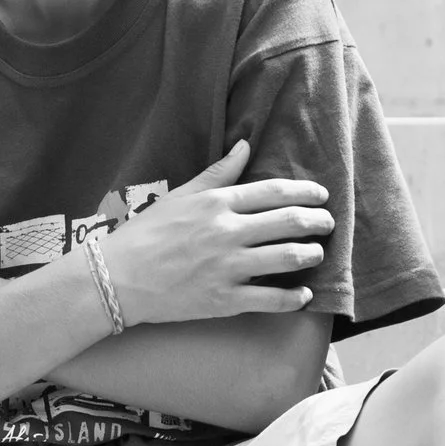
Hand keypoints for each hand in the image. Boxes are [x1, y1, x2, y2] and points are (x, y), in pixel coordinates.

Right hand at [95, 140, 332, 324]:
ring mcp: (227, 267)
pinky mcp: (224, 300)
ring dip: (310, 254)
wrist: (116, 278)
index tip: (321, 197)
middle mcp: (227, 232)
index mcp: (216, 203)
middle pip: (288, 222)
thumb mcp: (180, 195)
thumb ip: (217, 172)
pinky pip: (271, 299)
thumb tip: (245, 145)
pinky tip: (304, 296)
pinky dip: (294, 298)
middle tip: (328, 225)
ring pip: (287, 258)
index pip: (274, 192)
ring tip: (317, 253)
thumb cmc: (145, 234)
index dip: (304, 193)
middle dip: (317, 222)